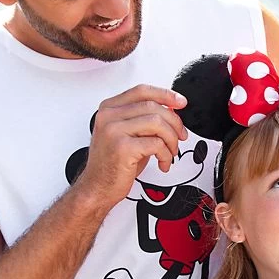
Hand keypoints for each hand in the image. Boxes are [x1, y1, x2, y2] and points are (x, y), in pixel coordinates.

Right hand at [72, 84, 188, 210]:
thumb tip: (171, 109)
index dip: (165, 95)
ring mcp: (114, 131)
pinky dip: (166, 155)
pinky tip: (163, 163)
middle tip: (180, 136)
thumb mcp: (128, 134)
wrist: (97, 187)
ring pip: (157, 123)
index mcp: (109, 108)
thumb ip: (144, 118)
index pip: (142, 91)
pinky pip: (156, 144)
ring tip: (171, 152)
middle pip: (153, 107)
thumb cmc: (114, 163)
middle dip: (174, 122)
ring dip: (171, 140)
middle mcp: (109, 116)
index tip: (181, 102)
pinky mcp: (122, 147)